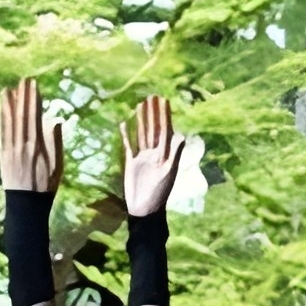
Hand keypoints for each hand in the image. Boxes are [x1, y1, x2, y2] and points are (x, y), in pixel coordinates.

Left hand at [0, 78, 64, 196]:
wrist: (26, 204)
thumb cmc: (46, 185)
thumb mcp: (57, 165)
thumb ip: (55, 142)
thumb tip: (55, 120)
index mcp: (37, 146)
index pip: (35, 116)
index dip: (33, 99)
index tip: (33, 85)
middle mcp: (22, 144)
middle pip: (21, 116)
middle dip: (22, 96)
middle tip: (23, 80)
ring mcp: (10, 149)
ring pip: (9, 122)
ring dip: (9, 104)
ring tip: (8, 89)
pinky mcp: (2, 154)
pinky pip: (0, 133)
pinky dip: (0, 119)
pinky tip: (1, 109)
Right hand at [121, 96, 184, 215]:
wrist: (144, 208)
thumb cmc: (159, 192)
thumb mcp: (168, 173)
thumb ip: (174, 154)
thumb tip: (182, 136)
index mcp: (164, 153)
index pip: (164, 130)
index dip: (164, 115)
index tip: (163, 101)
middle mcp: (153, 152)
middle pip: (153, 128)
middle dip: (153, 113)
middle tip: (151, 96)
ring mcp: (142, 156)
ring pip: (142, 134)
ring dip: (141, 120)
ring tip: (139, 105)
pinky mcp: (131, 162)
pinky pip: (128, 145)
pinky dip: (126, 135)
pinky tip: (123, 123)